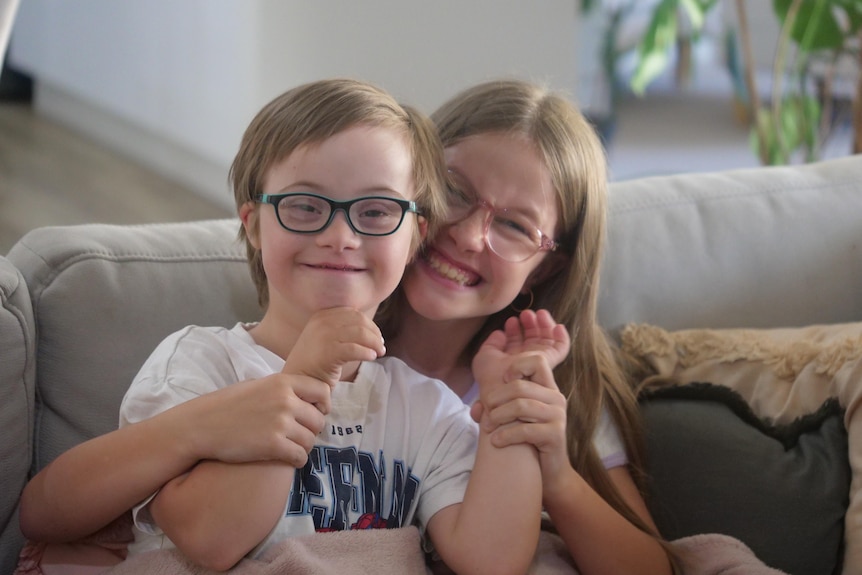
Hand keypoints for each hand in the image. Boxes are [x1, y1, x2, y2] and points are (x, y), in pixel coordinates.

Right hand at [181, 373, 331, 467]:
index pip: (322, 391)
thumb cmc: (226, 405)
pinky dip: (296, 460)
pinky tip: (286, 459)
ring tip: (290, 447)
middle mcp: (285, 400)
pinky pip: (300, 456)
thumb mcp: (256, 385)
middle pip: (319, 420)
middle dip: (311, 430)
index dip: (323, 405)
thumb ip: (281, 389)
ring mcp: (280, 423)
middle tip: (298, 435)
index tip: (316, 413)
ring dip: (303, 447)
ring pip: (311, 440)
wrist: (200, 425)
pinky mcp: (273, 445)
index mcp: (282, 382)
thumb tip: (304, 395)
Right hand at [283, 307, 384, 385]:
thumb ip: (342, 329)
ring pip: (360, 333)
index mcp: (321, 315)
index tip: (377, 336)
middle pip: (359, 321)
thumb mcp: (325, 338)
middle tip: (381, 346)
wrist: (297, 380)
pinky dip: (367, 353)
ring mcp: (324, 336)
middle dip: (375, 333)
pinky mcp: (328, 352)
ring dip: (374, 343)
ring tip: (378, 353)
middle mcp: (322, 322)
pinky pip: (355, 349)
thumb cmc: (314, 363)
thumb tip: (370, 330)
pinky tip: (371, 358)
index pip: (354, 313)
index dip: (370, 324)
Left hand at [470, 310, 571, 495]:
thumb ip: (497, 407)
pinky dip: (506, 435)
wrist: (549, 472)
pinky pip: (526, 430)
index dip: (517, 366)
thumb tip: (476, 409)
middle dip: (495, 399)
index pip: (537, 361)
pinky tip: (496, 442)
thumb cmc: (528, 440)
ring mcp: (557, 416)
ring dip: (498, 417)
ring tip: (488, 428)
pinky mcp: (555, 435)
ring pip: (521, 406)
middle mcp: (556, 398)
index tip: (503, 382)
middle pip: (520, 386)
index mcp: (547, 387)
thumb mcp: (513, 417)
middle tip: (486, 414)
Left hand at [472, 309, 569, 392]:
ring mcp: (539, 366)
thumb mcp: (485, 360)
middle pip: (534, 339)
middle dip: (531, 324)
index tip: (511, 321)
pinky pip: (561, 352)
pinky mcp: (550, 368)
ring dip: (545, 325)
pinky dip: (562, 338)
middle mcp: (527, 363)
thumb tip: (499, 332)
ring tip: (539, 314)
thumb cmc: (489, 385)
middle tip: (526, 314)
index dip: (516, 329)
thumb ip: (491, 344)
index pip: (518, 341)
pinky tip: (558, 327)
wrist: (501, 404)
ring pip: (546, 341)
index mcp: (514, 361)